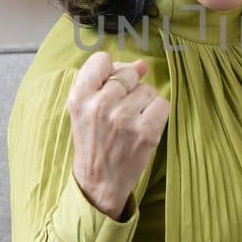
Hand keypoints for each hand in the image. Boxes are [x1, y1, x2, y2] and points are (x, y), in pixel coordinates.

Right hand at [67, 51, 169, 219]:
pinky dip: (157, 113)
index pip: (101, 59)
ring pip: (147, 89)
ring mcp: (124, 119)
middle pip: (128, 73)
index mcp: (78, 97)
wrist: (99, 181)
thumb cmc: (93, 140)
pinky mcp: (146, 132)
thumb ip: (108, 80)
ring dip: (143, 102)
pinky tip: (143, 127)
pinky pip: (162, 103)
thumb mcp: (85, 108)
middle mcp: (99, 106)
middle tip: (119, 112)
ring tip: (130, 122)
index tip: (108, 87)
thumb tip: (142, 64)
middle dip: (129, 88)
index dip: (109, 70)